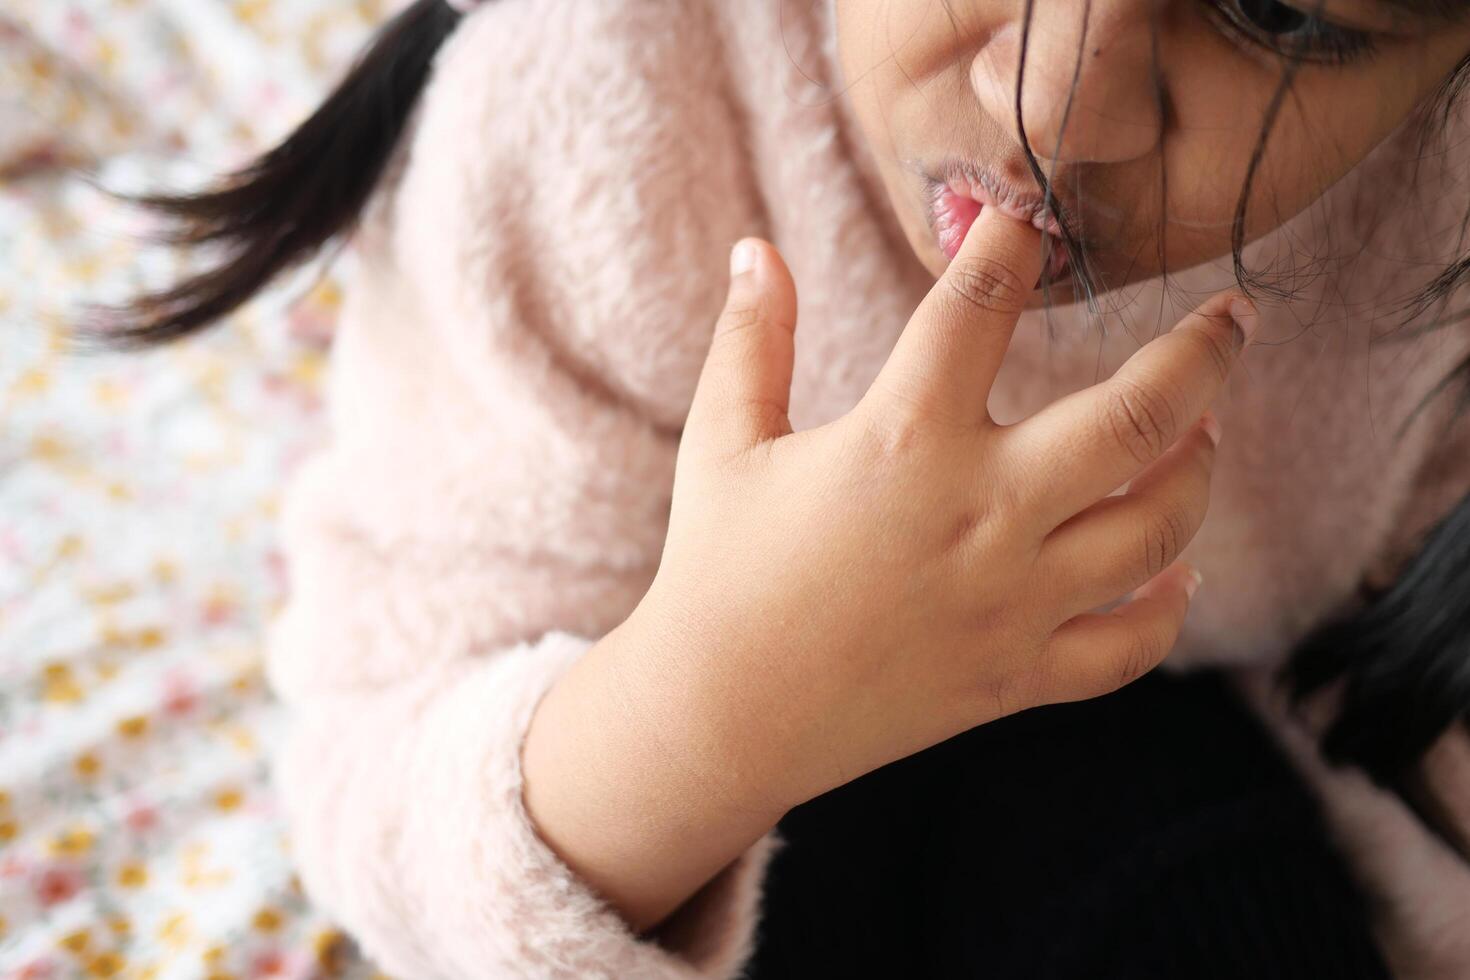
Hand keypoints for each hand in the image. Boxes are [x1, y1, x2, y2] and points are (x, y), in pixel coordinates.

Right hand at [631, 206, 1254, 815]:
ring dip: (1199, 468)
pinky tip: (1174, 571)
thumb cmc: (716, 572)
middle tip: (1234, 316)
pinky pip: (1131, 644)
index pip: (980, 306)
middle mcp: (981, 514)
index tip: (1029, 214)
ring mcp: (1013, 602)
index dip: (1011, 243)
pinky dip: (1167, 604)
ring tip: (1203, 431)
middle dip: (1204, 352)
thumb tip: (758, 249)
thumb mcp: (722, 443)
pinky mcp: (1019, 675)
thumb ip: (751, 340)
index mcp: (902, 442)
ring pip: (1159, 527)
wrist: (719, 719)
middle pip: (1140, 415)